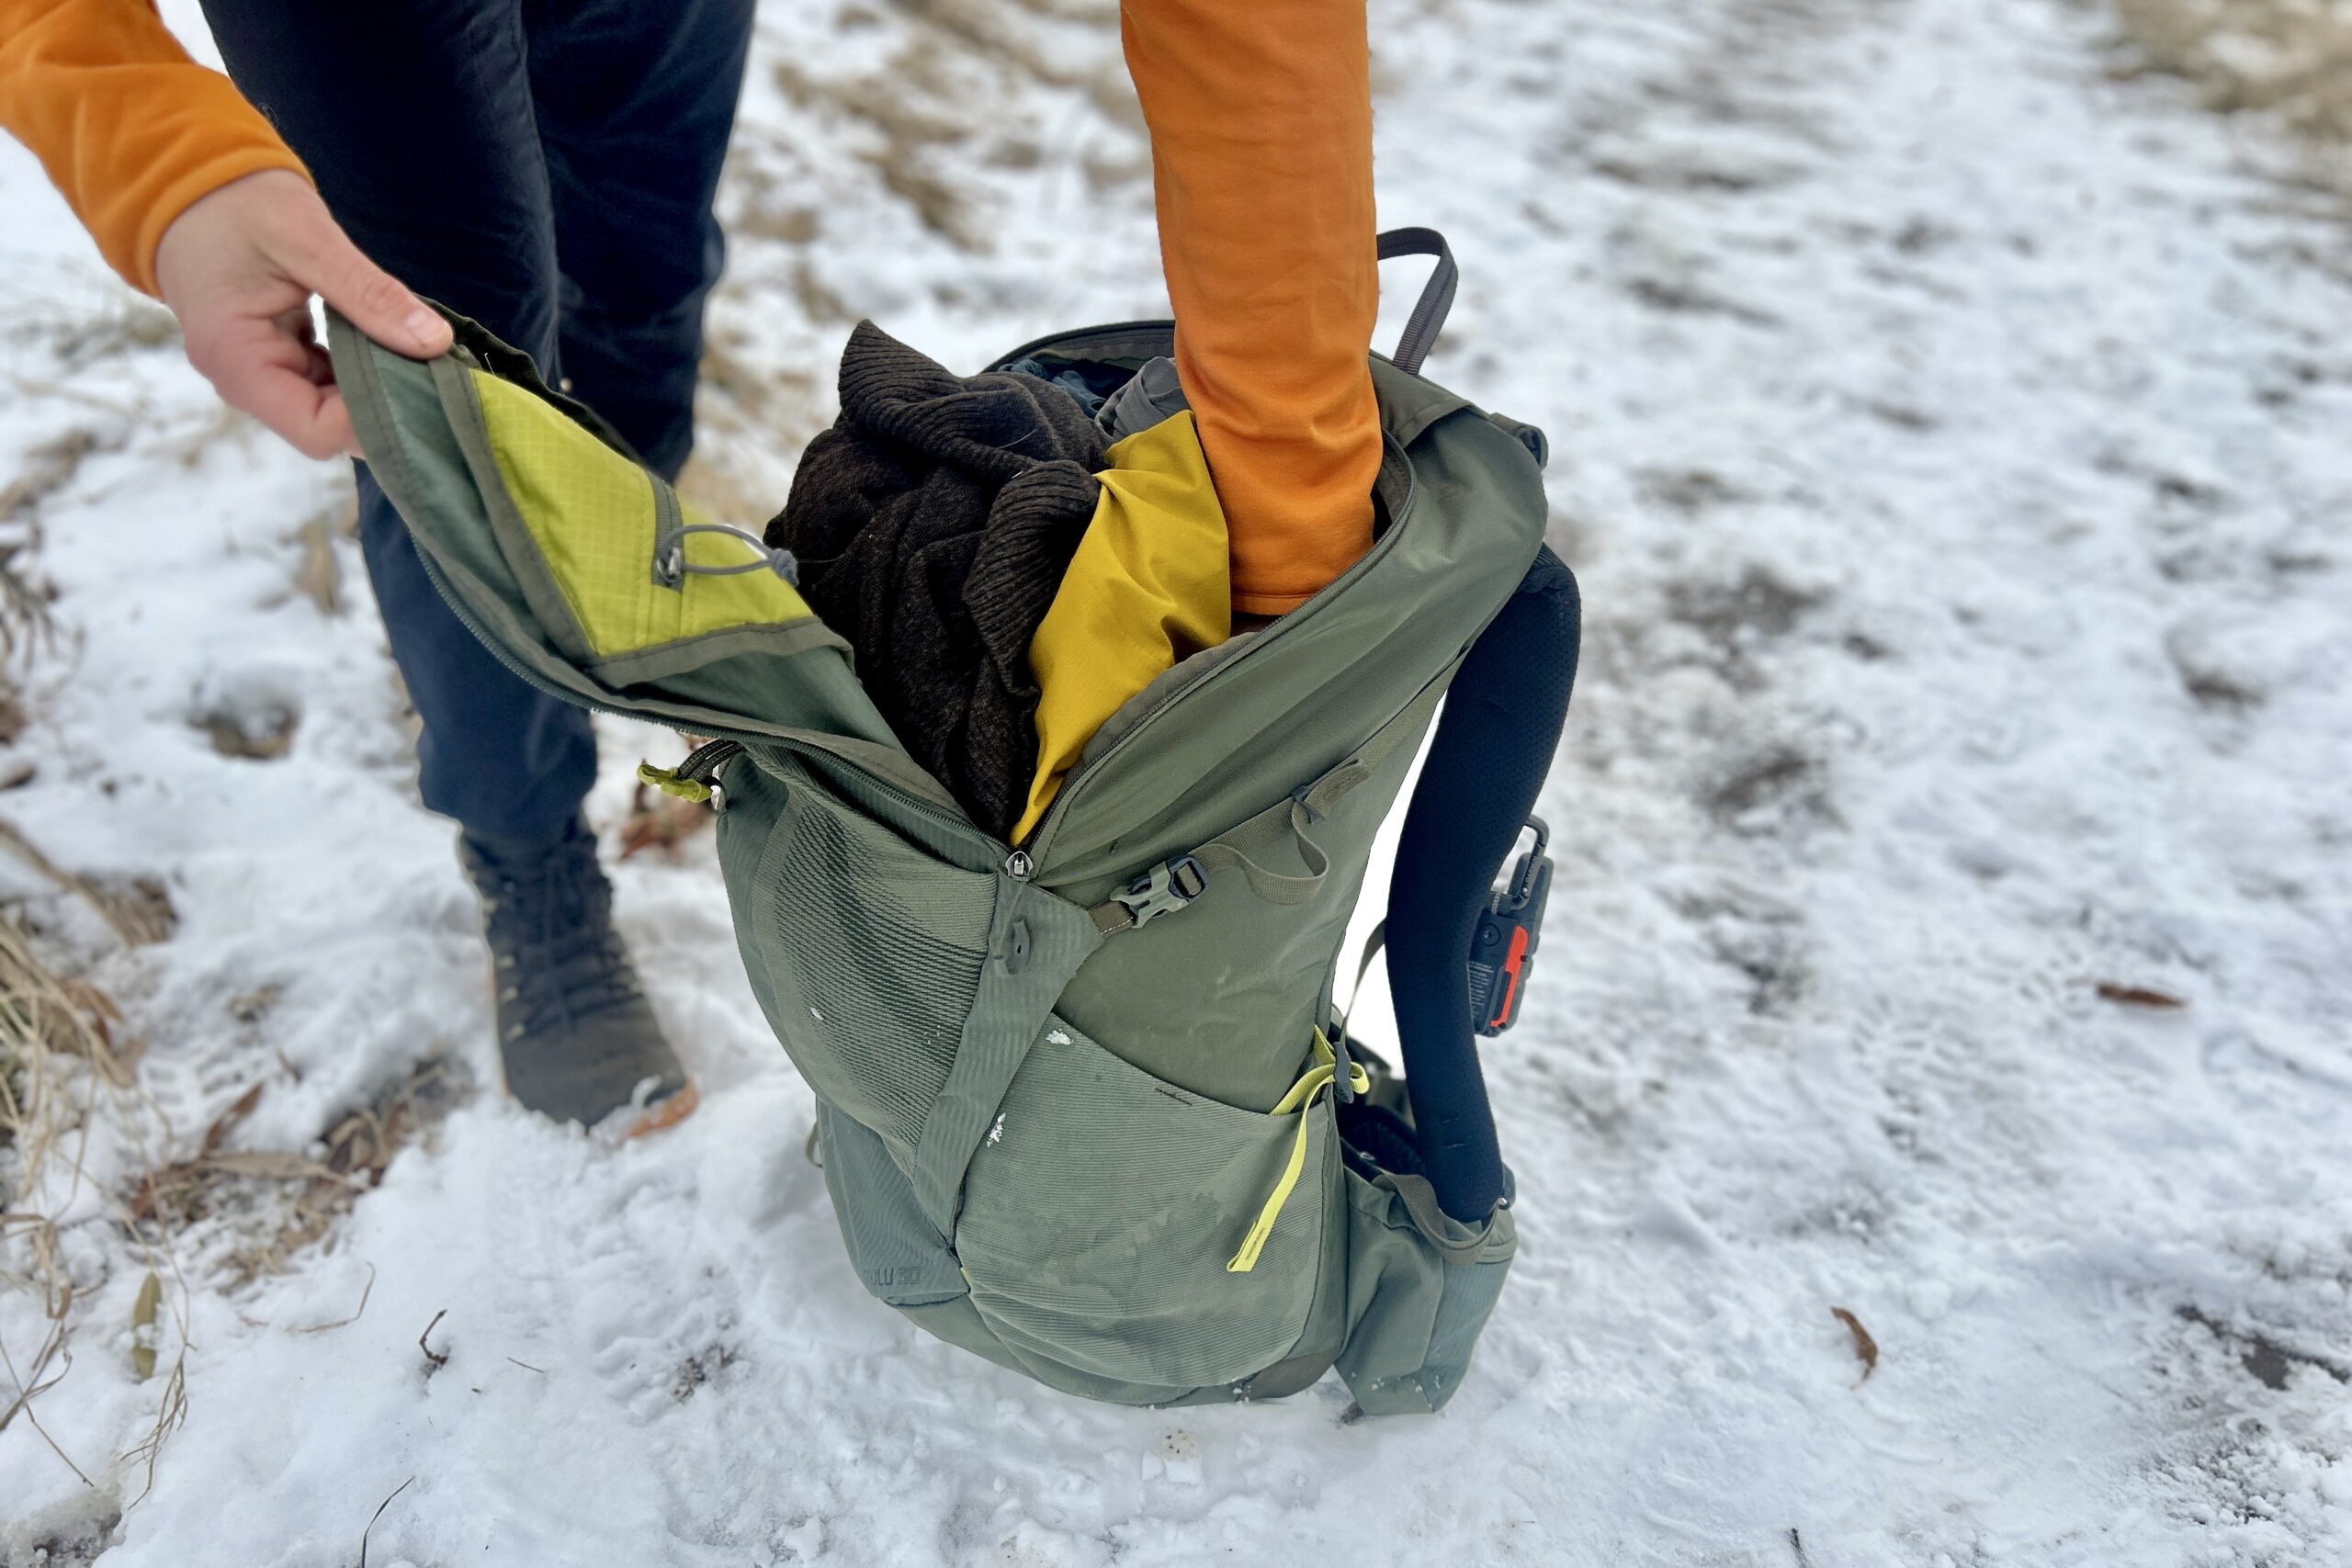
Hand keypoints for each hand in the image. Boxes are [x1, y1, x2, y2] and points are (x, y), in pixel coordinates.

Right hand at [153, 169, 452, 459]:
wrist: (188, 181)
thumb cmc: (236, 203)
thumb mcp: (308, 240)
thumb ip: (370, 294)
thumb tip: (434, 342)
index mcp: (236, 360)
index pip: (317, 429)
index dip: (374, 419)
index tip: (424, 384)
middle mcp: (242, 380)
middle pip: (328, 426)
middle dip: (384, 405)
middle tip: (437, 372)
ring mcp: (258, 372)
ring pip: (332, 407)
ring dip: (377, 386)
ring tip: (420, 356)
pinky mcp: (275, 357)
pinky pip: (327, 381)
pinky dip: (362, 367)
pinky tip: (393, 344)